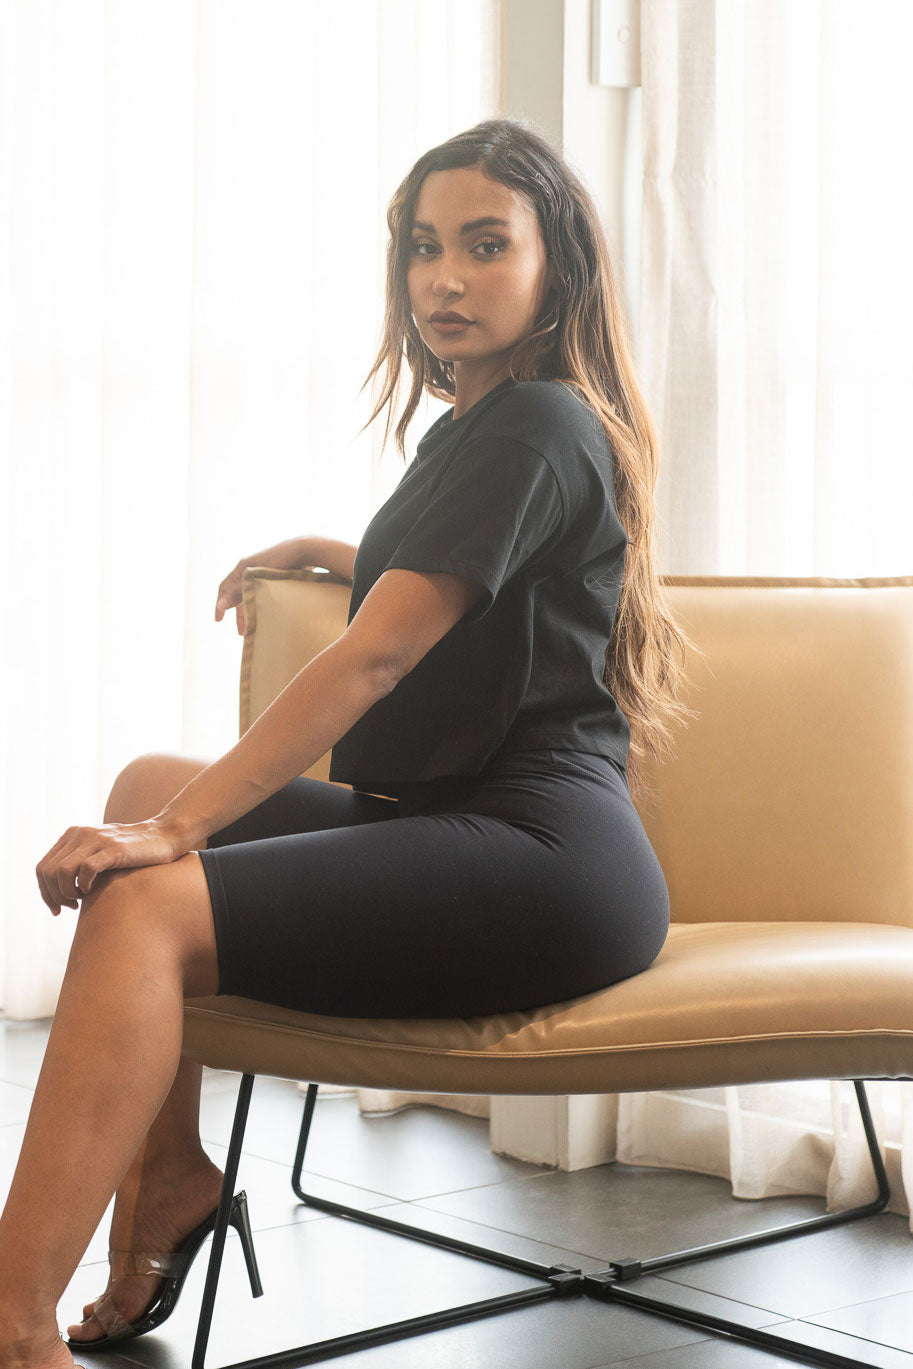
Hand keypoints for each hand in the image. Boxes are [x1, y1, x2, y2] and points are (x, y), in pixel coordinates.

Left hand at [35, 817, 187, 915]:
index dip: (45, 893)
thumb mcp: (99, 852)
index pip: (42, 868)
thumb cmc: (133, 852)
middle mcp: (80, 834)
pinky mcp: (115, 848)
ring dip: (66, 893)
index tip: (58, 909)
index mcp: (73, 834)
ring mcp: (97, 839)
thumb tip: (56, 892)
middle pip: (48, 872)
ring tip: (80, 900)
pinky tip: (92, 891)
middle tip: (70, 908)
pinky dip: (84, 885)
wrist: (165, 835)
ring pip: (62, 872)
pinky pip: (86, 869)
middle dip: (54, 897)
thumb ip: (78, 863)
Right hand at [215, 540, 301, 635]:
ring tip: (255, 626)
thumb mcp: (256, 578)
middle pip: (238, 594)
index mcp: (242, 567)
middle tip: (241, 631)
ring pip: (252, 594)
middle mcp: (251, 569)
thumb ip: (238, 592)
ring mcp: (263, 572)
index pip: (225, 588)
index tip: (218, 620)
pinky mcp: (275, 575)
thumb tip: (221, 606)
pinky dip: (261, 604)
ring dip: (251, 610)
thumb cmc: (281, 562)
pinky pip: (262, 592)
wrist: (305, 550)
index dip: (220, 604)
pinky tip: (267, 614)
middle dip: (238, 613)